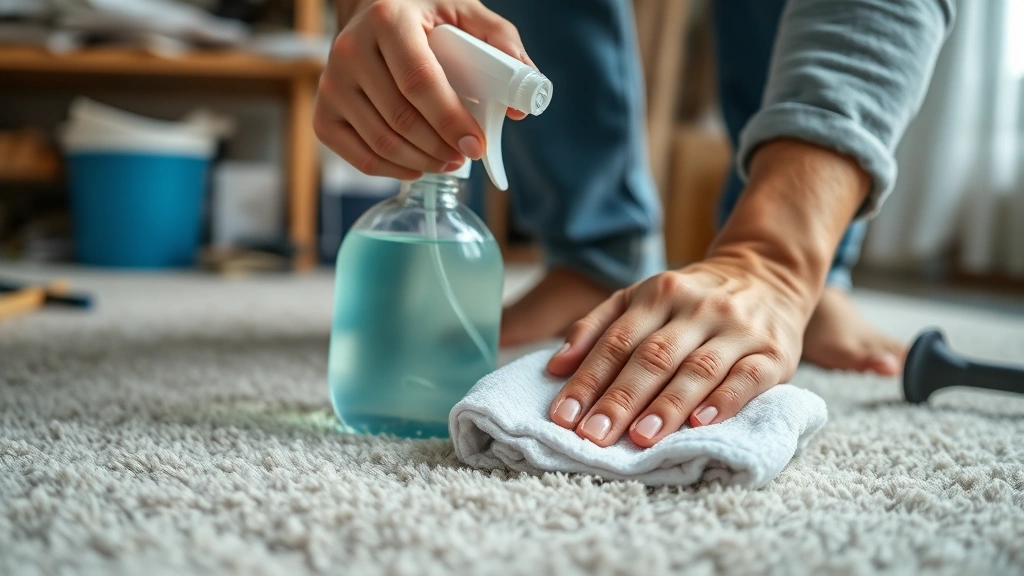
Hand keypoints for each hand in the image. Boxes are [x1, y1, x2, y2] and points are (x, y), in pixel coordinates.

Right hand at [314, 0, 534, 179]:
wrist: (370, 11)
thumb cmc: (423, 14)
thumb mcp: (464, 11)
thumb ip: (500, 42)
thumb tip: (518, 103)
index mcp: (387, 20)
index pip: (419, 82)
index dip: (450, 120)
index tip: (477, 144)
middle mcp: (351, 50)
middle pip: (401, 119)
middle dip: (442, 147)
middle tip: (468, 154)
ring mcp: (331, 84)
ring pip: (382, 142)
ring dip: (423, 162)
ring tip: (450, 161)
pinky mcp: (324, 112)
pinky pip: (358, 157)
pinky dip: (393, 170)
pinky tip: (419, 166)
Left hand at [545, 257, 807, 446]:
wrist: (768, 273)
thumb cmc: (692, 299)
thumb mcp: (642, 297)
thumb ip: (597, 326)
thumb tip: (555, 367)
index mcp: (659, 293)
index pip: (617, 341)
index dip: (588, 379)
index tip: (563, 416)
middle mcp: (697, 308)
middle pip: (652, 357)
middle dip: (620, 399)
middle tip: (593, 436)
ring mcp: (737, 330)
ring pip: (697, 370)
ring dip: (666, 406)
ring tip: (640, 438)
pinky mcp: (773, 353)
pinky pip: (748, 378)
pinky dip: (724, 401)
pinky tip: (700, 424)